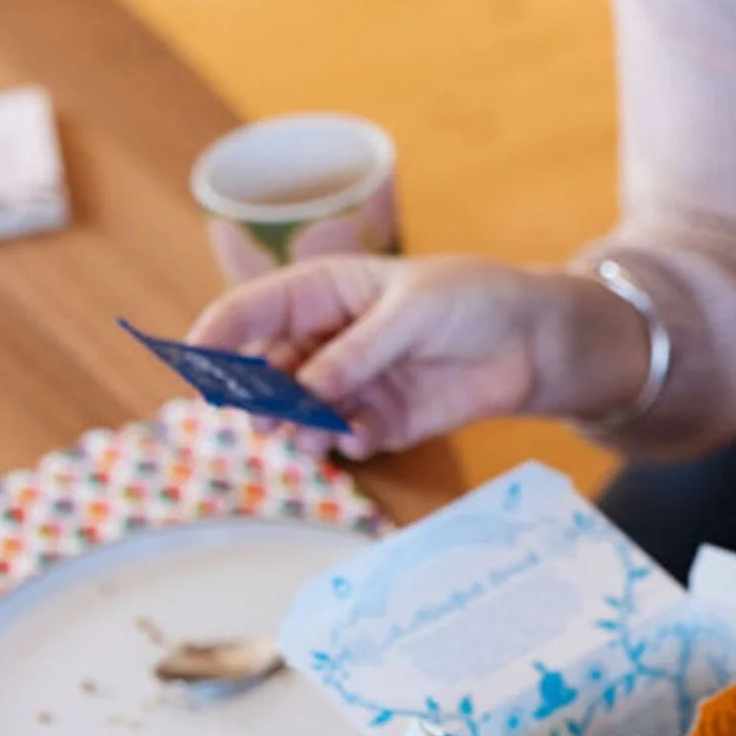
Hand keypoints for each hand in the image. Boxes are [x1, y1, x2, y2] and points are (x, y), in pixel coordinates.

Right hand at [188, 255, 651, 458]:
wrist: (538, 340)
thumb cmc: (474, 298)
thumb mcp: (413, 311)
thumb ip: (359, 352)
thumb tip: (306, 391)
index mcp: (320, 292)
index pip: (248, 312)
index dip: (215, 338)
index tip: (197, 368)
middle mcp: (326, 340)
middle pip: (264, 372)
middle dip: (257, 396)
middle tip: (264, 413)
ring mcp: (350, 383)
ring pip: (297, 413)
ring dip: (294, 427)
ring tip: (309, 434)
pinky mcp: (381, 420)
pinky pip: (343, 438)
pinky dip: (344, 442)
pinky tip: (361, 438)